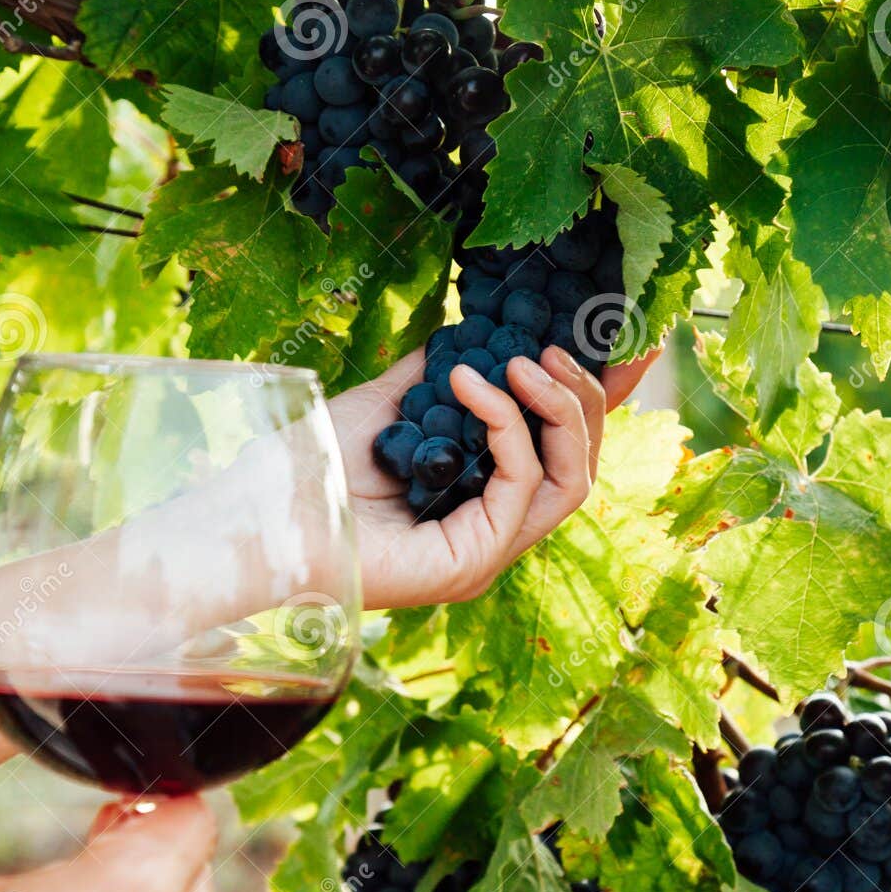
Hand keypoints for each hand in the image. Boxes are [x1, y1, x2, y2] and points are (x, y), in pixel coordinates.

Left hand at [332, 345, 658, 609]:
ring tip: (523, 361)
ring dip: (559, 409)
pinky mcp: (473, 561)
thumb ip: (435, 376)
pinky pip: (521, 481)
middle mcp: (492, 532)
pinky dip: (508, 422)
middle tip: (554, 348)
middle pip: (582, 467)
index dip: (598, 402)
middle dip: (584, 400)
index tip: (626, 346)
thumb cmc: (312, 467)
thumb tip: (473, 330)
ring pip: (572, 479)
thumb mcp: (388, 404)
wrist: (263, 509)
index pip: (562, 453)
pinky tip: (472, 384)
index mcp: (480, 502)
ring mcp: (487, 553)